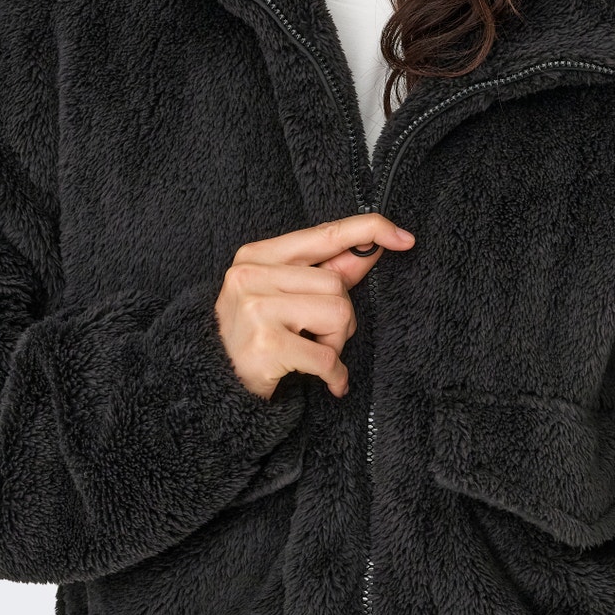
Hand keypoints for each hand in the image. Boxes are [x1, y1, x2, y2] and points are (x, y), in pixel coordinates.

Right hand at [215, 213, 415, 398]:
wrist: (212, 383)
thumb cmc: (254, 336)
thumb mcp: (285, 297)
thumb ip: (326, 272)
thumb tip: (369, 249)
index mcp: (258, 255)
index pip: (324, 234)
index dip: (368, 230)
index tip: (403, 237)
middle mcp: (252, 275)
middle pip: (337, 285)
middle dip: (340, 319)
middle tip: (315, 338)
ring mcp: (256, 308)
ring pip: (338, 314)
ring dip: (336, 344)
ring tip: (310, 354)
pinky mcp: (266, 344)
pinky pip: (327, 355)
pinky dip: (335, 374)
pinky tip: (327, 381)